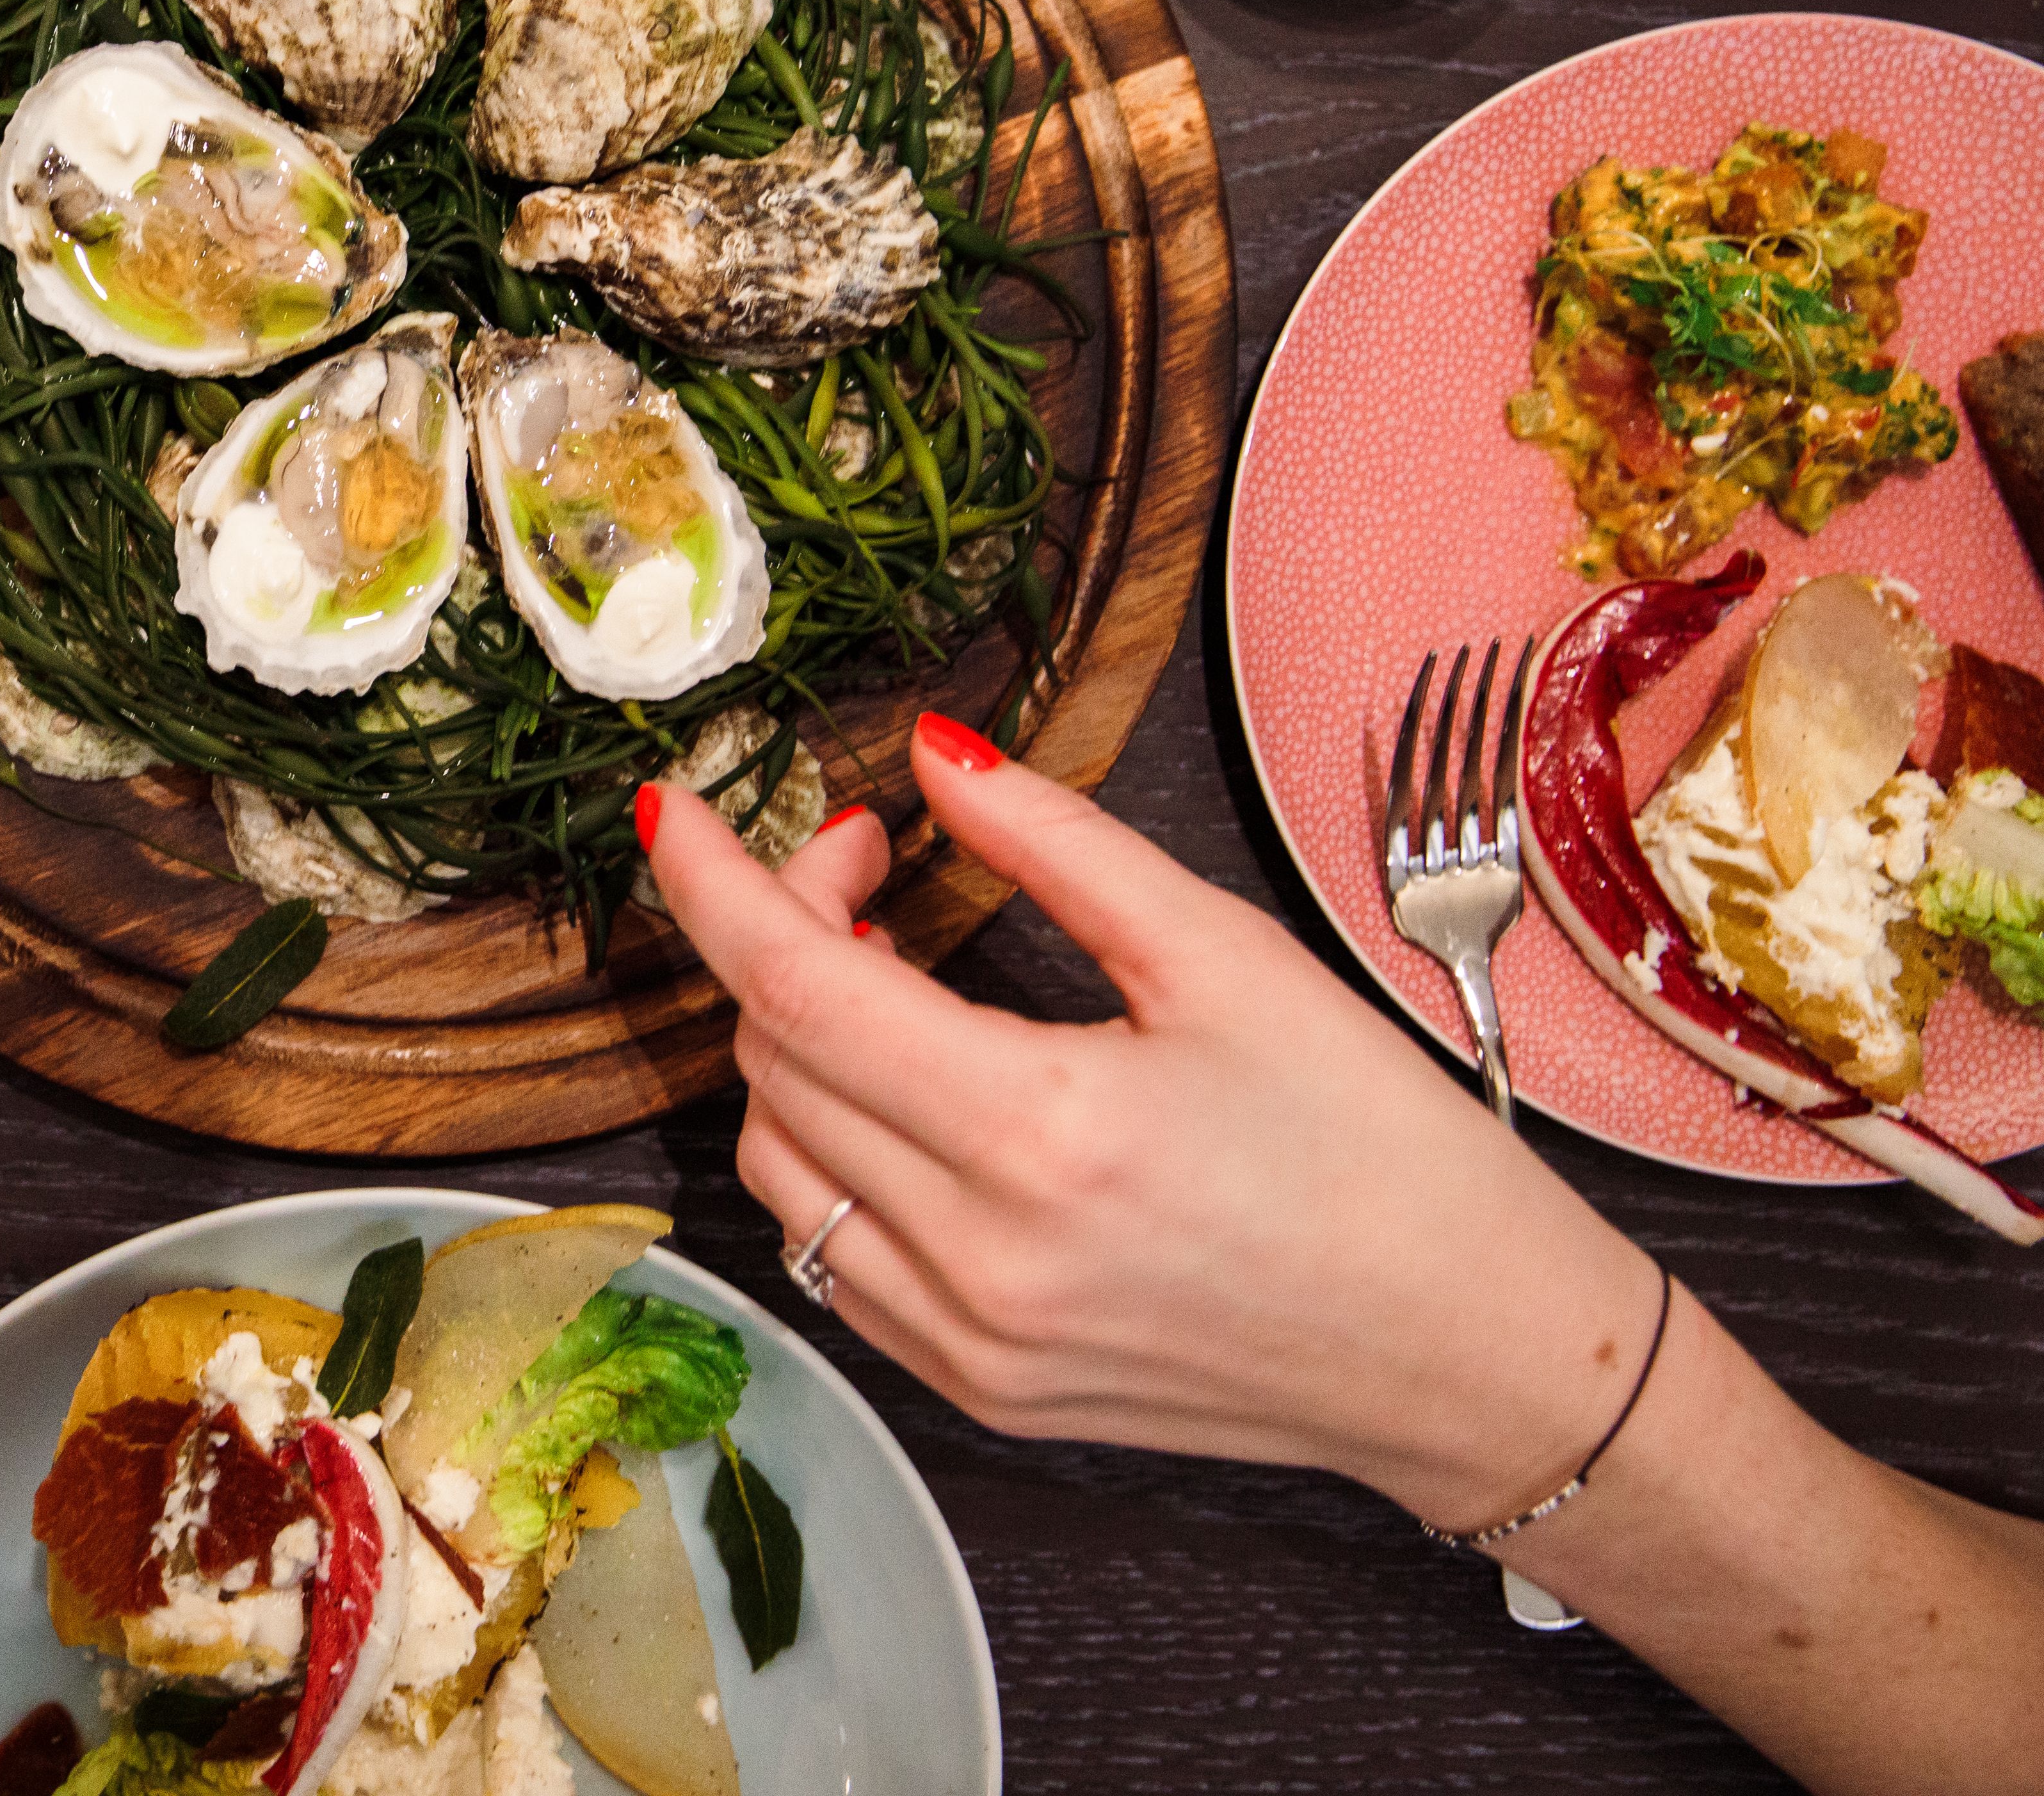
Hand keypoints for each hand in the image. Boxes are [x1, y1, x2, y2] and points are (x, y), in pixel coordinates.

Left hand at [642, 719, 1661, 1536]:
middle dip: (786, 937)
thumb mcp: (1229, 959)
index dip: (711, 883)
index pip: (793, 988)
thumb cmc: (1382, 1152)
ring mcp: (970, 1340)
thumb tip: (934, 752)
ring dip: (795, 1052)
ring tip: (884, 974)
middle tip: (872, 866)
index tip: (671, 807)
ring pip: (779, 1165)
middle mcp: (982, 1255)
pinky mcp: (978, 1390)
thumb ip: (1056, 842)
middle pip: (774, 1063)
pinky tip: (908, 1096)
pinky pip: (832, 1255)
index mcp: (1044, 1134)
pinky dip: (833, 1156)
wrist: (1470, 1354)